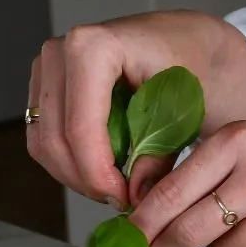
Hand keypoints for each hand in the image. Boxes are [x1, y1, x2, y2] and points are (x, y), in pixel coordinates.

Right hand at [26, 12, 245, 206]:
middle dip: (90, 181)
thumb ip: (158, 156)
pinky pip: (46, 139)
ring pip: (44, 145)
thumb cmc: (201, 68)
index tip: (127, 201)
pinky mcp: (47, 86)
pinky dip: (74, 163)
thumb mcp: (190, 115)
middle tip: (126, 201)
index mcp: (94, 47)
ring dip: (80, 176)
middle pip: (54, 140)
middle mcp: (61, 51)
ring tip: (121, 188)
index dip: (100, 176)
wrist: (200, 45)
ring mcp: (50, 68)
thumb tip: (132, 196)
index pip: (80, 129)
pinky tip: (109, 171)